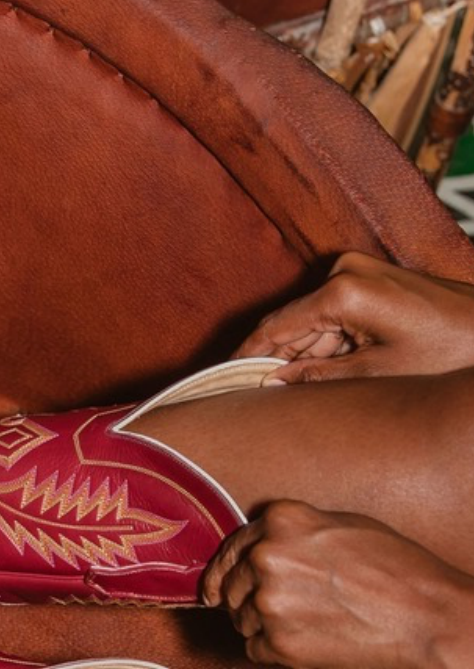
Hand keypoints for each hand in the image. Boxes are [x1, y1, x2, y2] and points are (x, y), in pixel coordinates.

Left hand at [202, 500, 473, 668]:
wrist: (425, 615)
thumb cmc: (396, 569)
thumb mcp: (342, 525)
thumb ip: (293, 532)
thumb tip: (258, 549)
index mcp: (280, 520)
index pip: (231, 549)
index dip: (225, 571)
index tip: (215, 589)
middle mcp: (266, 556)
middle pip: (230, 588)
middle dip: (249, 602)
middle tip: (284, 611)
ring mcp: (269, 601)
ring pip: (242, 622)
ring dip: (266, 629)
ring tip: (312, 625)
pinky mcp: (278, 642)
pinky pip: (256, 651)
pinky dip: (278, 653)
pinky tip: (313, 643)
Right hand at [236, 252, 473, 382]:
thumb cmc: (447, 352)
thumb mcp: (375, 374)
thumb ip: (316, 376)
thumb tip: (273, 381)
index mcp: (342, 292)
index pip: (275, 328)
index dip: (246, 357)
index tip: (221, 381)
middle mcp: (345, 272)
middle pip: (291, 324)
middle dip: (273, 360)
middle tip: (247, 396)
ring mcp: (359, 272)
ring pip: (311, 322)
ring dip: (301, 356)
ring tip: (282, 393)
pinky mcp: (372, 280)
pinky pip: (333, 316)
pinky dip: (324, 345)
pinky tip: (316, 375)